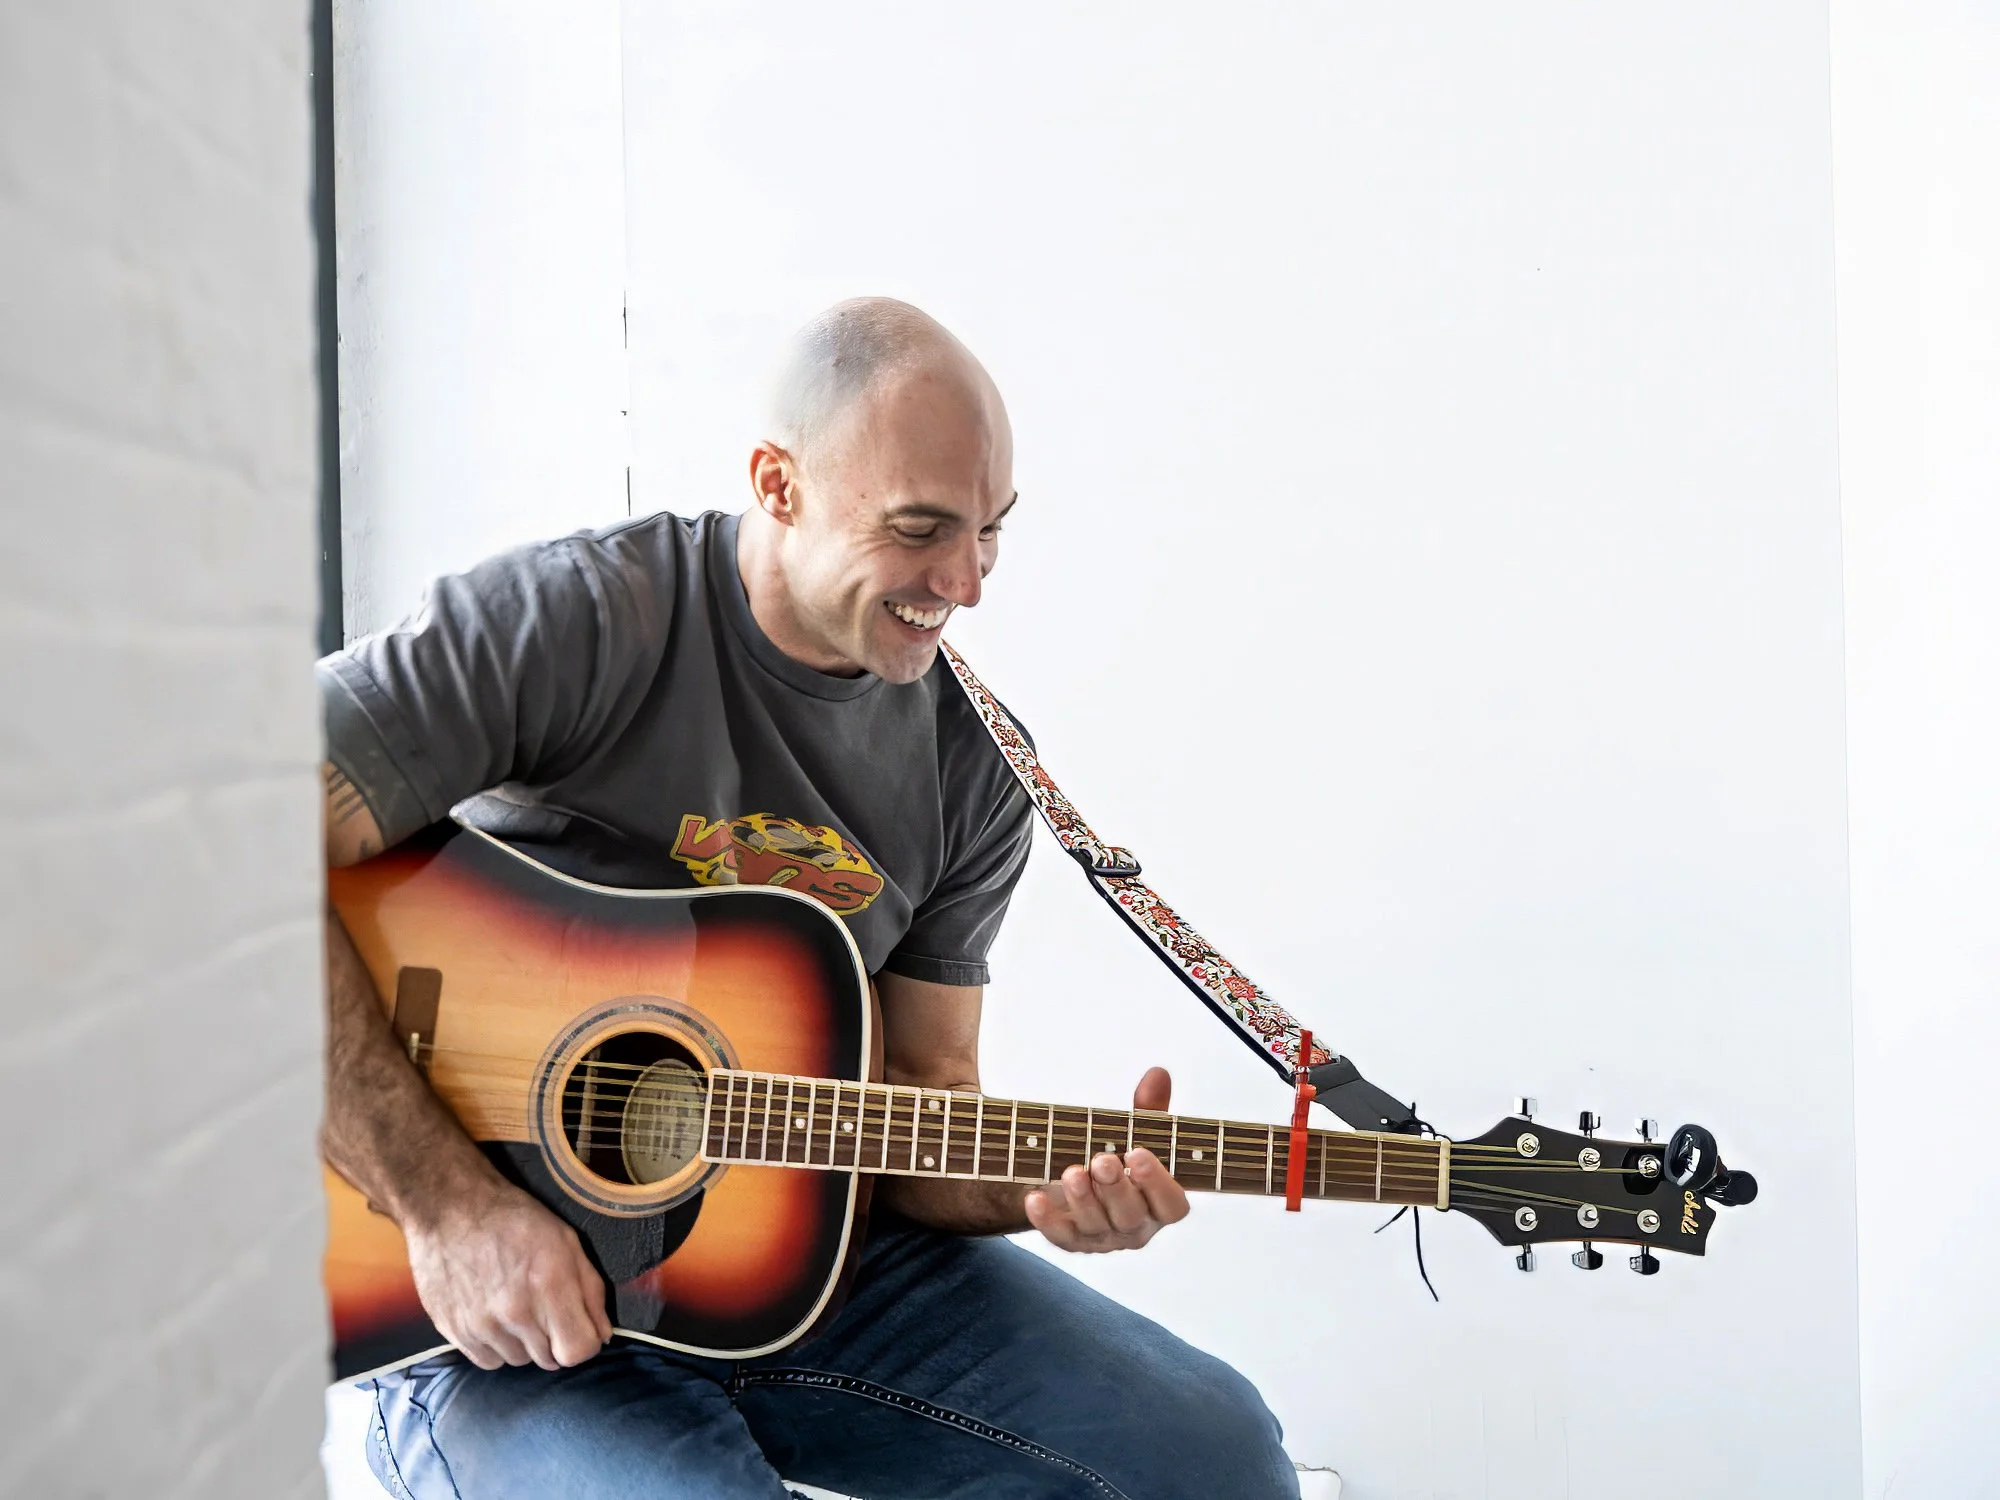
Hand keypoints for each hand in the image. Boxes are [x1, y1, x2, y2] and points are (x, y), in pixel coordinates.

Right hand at [405, 1177, 612, 1369]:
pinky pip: (489, 1362)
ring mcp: (482, 1326)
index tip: (579, 1327)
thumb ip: (590, 1291)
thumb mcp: (566, 1241)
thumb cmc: (514, 1219)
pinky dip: (496, 1347)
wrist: (450, 1209)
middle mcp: (516, 1313)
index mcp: (549, 1286)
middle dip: (555, 1339)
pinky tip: (494, 1317)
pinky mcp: (455, 1333)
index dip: (585, 1342)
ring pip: (519, 1361)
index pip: (578, 1351)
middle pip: (550, 1360)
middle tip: (544, 1308)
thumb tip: (602, 1335)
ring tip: (515, 1306)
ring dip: (524, 1343)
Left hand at [1024, 1066, 1189, 1252]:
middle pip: (1131, 1216)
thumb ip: (1148, 1109)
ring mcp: (1102, 1237)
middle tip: (1102, 1161)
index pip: (1172, 1204)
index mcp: (1159, 1202)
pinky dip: (1045, 1219)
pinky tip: (1034, 1198)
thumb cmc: (1117, 1155)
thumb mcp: (1132, 1132)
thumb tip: (1157, 1074)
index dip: (1158, 1183)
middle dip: (1116, 1188)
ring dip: (1083, 1200)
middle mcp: (1135, 1224)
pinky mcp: (1070, 1239)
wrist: (1075, 1180)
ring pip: (1096, 1226)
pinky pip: (1059, 1236)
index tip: (1138, 1153)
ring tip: (1072, 1172)